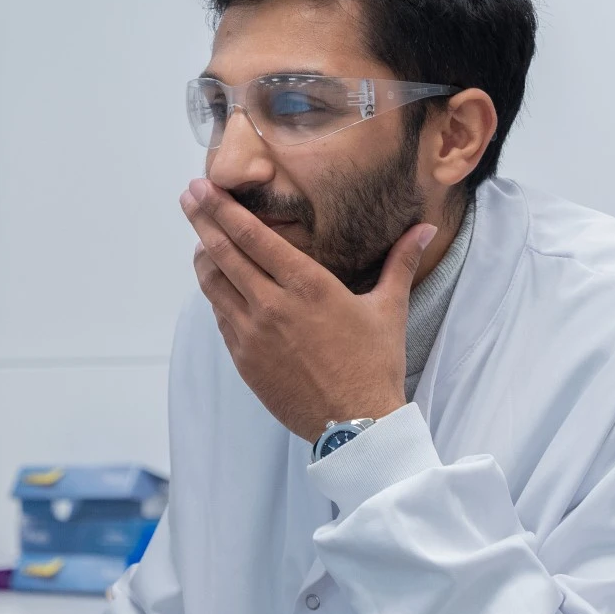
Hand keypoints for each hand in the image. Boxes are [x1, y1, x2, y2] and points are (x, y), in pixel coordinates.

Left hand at [180, 178, 437, 441]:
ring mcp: (252, 334)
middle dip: (203, 220)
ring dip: (204, 256)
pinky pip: (220, 316)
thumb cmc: (375, 365)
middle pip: (223, 253)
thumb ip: (400, 262)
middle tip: (189, 196)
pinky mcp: (244, 360)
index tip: (204, 187)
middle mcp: (272, 305)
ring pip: (213, 285)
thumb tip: (425, 228)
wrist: (355, 426)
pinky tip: (219, 284)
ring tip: (201, 238)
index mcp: (307, 286)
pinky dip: (216, 294)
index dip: (223, 208)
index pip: (253, 236)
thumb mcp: (389, 309)